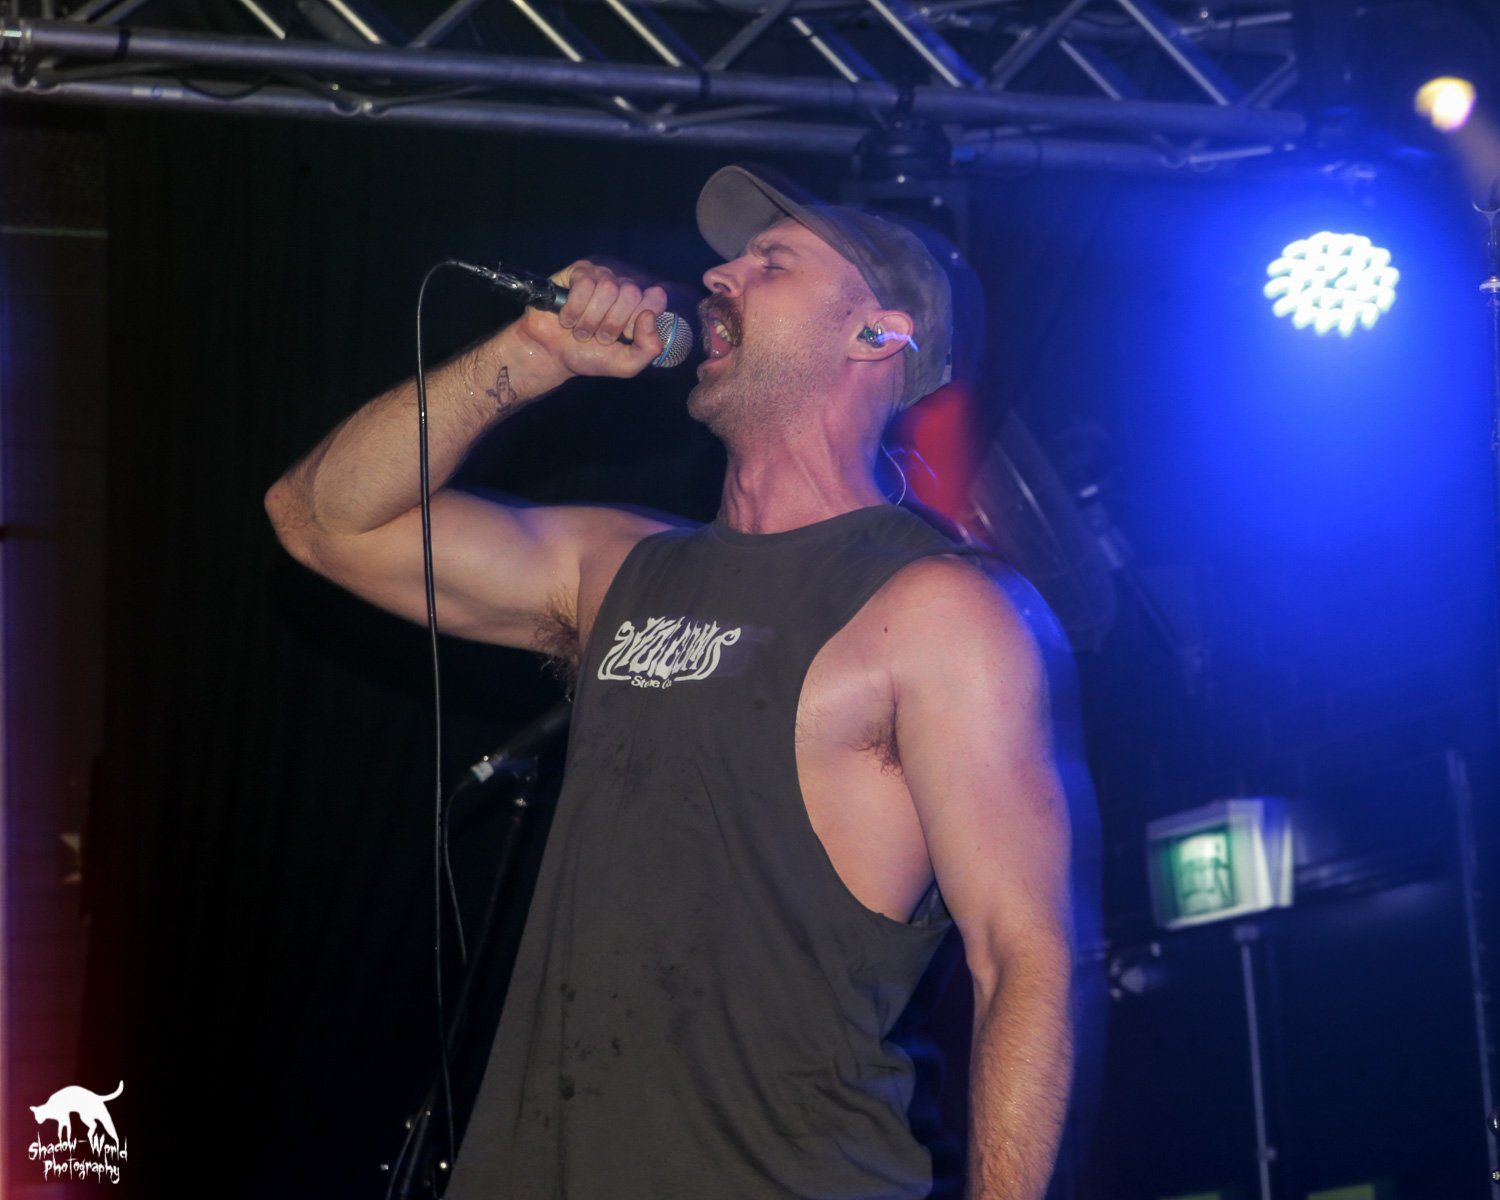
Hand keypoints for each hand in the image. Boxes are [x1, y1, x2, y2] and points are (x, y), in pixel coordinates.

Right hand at [513, 259, 667, 380]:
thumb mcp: (626, 364)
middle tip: (598, 337)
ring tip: (580, 331)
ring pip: (607, 288)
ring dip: (590, 319)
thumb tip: (648, 316)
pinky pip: (585, 283)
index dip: (637, 320)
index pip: (656, 299)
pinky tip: (567, 319)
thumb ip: (648, 349)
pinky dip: (574, 308)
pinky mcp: (579, 272)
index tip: (624, 336)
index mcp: (639, 307)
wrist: (552, 354)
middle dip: (611, 323)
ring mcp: (602, 278)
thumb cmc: (589, 356)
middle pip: (630, 293)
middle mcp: (623, 289)